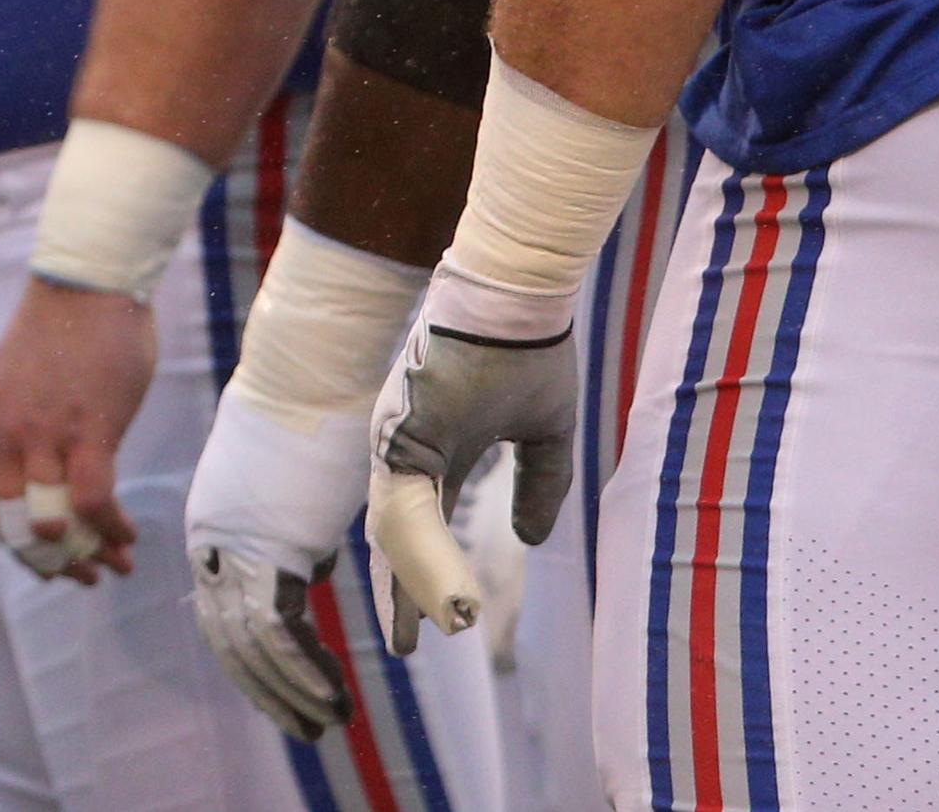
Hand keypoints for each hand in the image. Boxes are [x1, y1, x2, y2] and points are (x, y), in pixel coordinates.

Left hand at [0, 276, 155, 581]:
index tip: (46, 559)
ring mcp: (43, 436)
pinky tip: (129, 535)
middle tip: (84, 576)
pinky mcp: (87, 431)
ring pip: (56, 523)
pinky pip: (93, 503)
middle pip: (17, 527)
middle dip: (51, 564)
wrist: (85, 285)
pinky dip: (111, 530)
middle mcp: (5, 437)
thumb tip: (47, 475)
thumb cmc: (62, 332)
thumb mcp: (20, 387)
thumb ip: (23, 433)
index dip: (16, 546)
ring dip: (89, 554)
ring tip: (117, 564)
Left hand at [185, 380, 371, 740]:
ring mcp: (231, 543)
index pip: (218, 609)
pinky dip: (304, 671)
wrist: (312, 367)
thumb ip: (289, 532)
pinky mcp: (265, 546)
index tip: (284, 691)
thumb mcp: (291, 487)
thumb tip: (309, 567)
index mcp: (211, 521)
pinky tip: (332, 695)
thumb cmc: (315, 412)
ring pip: (249, 643)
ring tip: (327, 721)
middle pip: (226, 635)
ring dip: (289, 690)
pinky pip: (276, 631)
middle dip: (265, 688)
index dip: (250, 659)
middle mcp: (209, 536)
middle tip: (304, 725)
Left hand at [362, 267, 577, 652]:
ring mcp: (398, 438)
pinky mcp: (402, 430)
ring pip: (393, 528)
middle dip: (398, 591)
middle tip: (404, 643)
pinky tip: (434, 593)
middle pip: (394, 534)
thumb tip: (530, 537)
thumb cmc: (528, 348)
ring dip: (408, 584)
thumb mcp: (544, 432)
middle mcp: (405, 446)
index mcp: (435, 449)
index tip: (428, 622)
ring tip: (416, 636)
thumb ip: (538, 484)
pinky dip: (418, 553)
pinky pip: (406, 503)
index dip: (422, 573)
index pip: (422, 525)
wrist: (517, 295)